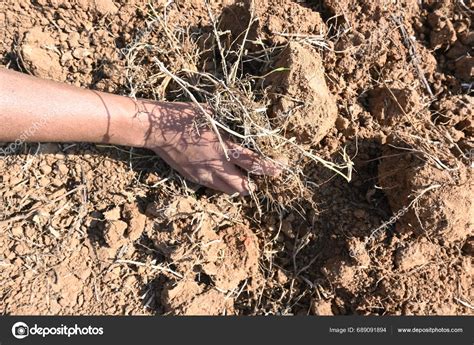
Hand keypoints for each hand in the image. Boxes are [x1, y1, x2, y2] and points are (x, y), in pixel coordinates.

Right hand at [133, 101, 280, 194]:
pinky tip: (219, 173)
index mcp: (224, 148)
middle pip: (243, 186)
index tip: (279, 169)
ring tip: (239, 178)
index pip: (254, 163)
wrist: (158, 129)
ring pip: (228, 191)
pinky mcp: (193, 178)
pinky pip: (212, 187)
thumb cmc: (186, 116)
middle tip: (257, 179)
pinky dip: (221, 184)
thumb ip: (230, 125)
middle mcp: (216, 166)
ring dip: (237, 186)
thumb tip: (244, 125)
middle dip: (252, 185)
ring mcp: (203, 175)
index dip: (269, 168)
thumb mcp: (213, 115)